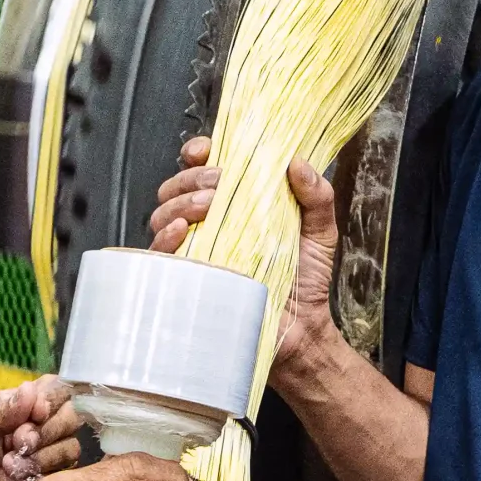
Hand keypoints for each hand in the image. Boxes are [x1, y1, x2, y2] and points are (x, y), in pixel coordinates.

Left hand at [0, 376, 84, 480]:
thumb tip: (32, 390)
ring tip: (8, 466)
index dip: (51, 399)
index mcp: (9, 411)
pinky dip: (36, 476)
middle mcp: (28, 433)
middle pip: (68, 418)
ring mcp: (36, 463)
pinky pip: (59, 478)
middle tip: (18, 441)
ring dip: (42, 454)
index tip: (36, 411)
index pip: (50, 391)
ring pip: (70, 448)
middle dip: (48, 428)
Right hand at [148, 136, 338, 371]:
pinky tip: (180, 230)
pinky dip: (165, 237)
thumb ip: (316, 196)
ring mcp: (195, 250)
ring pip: (164, 214)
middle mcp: (210, 223)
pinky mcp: (188, 277)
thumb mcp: (320, 231)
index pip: (203, 168)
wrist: (301, 330)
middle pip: (178, 186)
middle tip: (219, 183)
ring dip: (180, 202)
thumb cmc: (307, 281)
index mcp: (237, 203)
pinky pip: (161, 254)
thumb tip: (298, 162)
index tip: (206, 150)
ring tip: (207, 206)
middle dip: (193, 177)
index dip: (197, 153)